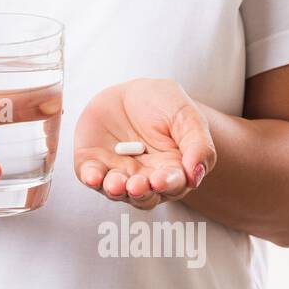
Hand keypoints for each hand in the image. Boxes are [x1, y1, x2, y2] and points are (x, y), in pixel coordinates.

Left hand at [73, 78, 216, 210]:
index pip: (172, 185)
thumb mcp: (187, 117)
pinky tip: (92, 176)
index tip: (161, 180)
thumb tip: (196, 175)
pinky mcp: (93, 163)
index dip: (167, 184)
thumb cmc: (164, 105)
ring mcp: (117, 172)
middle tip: (138, 185)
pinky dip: (91, 178)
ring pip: (117, 190)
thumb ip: (199, 145)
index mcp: (172, 170)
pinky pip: (90, 175)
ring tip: (116, 183)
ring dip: (116, 189)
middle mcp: (145, 178)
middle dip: (141, 192)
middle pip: (144, 195)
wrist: (129, 92)